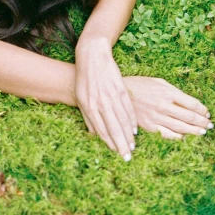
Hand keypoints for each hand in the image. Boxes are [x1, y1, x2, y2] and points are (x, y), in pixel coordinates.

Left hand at [75, 37, 137, 160]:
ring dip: (128, 136)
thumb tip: (94, 135)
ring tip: (133, 146)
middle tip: (128, 157)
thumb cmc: (84, 79)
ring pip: (122, 120)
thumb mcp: (80, 98)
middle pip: (113, 128)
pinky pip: (128, 109)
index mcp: (89, 106)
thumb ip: (88, 116)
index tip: (115, 154)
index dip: (109, 144)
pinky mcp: (121, 89)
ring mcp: (112, 96)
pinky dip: (132, 121)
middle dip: (121, 145)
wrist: (93, 57)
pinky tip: (134, 130)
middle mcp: (101, 103)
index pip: (101, 130)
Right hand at [124, 76, 212, 138]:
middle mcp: (164, 105)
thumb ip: (174, 92)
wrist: (119, 94)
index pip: (192, 104)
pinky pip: (168, 134)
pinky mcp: (150, 126)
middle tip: (210, 125)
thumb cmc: (140, 85)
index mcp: (168, 92)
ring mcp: (157, 117)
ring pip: (182, 127)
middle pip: (190, 117)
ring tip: (202, 132)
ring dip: (195, 131)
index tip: (207, 113)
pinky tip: (185, 137)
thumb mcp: (158, 82)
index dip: (202, 110)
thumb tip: (189, 103)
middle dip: (202, 122)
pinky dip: (179, 137)